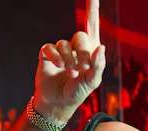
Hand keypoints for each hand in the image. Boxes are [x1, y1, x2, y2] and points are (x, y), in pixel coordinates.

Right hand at [33, 0, 105, 121]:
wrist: (58, 103)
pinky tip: (59, 66)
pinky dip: (56, 56)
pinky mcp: (47, 55)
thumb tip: (101, 47)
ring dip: (70, 60)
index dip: (92, 10)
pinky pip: (50, 48)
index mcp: (90, 51)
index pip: (92, 26)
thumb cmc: (77, 92)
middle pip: (80, 36)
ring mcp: (60, 51)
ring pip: (65, 44)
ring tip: (72, 74)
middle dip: (83, 53)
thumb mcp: (92, 82)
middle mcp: (75, 48)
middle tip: (84, 69)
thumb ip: (98, 66)